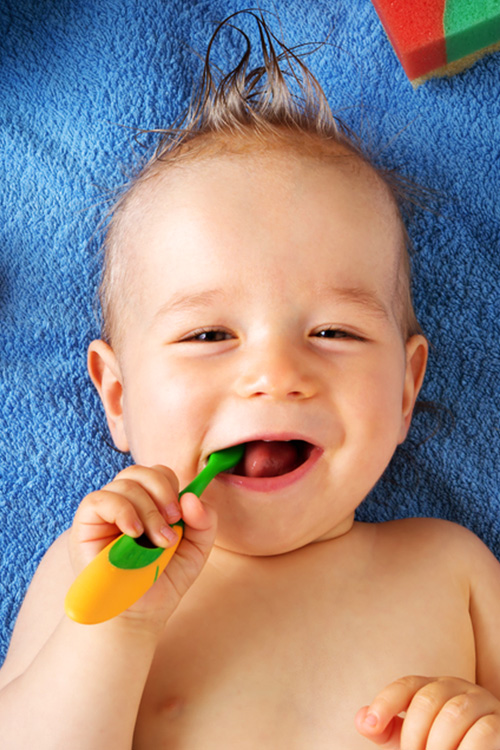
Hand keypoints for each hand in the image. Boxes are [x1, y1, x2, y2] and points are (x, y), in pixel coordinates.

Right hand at [69, 464, 216, 625]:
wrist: (137, 615)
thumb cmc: (162, 581)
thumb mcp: (195, 550)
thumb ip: (204, 522)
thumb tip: (192, 497)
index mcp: (149, 504)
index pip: (159, 474)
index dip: (172, 487)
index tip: (182, 514)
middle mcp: (125, 503)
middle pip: (141, 471)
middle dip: (163, 492)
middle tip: (172, 522)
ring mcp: (105, 513)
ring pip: (124, 483)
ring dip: (148, 510)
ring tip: (156, 541)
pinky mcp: (86, 525)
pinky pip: (99, 499)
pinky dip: (122, 511)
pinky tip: (134, 534)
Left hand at [355, 675, 499, 748]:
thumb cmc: (447, 746)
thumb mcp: (415, 740)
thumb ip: (389, 730)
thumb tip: (362, 719)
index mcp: (432, 687)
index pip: (406, 686)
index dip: (385, 703)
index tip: (371, 727)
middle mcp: (456, 687)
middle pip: (427, 700)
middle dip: (415, 736)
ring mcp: (482, 702)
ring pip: (453, 714)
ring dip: (438, 746)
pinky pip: (483, 731)